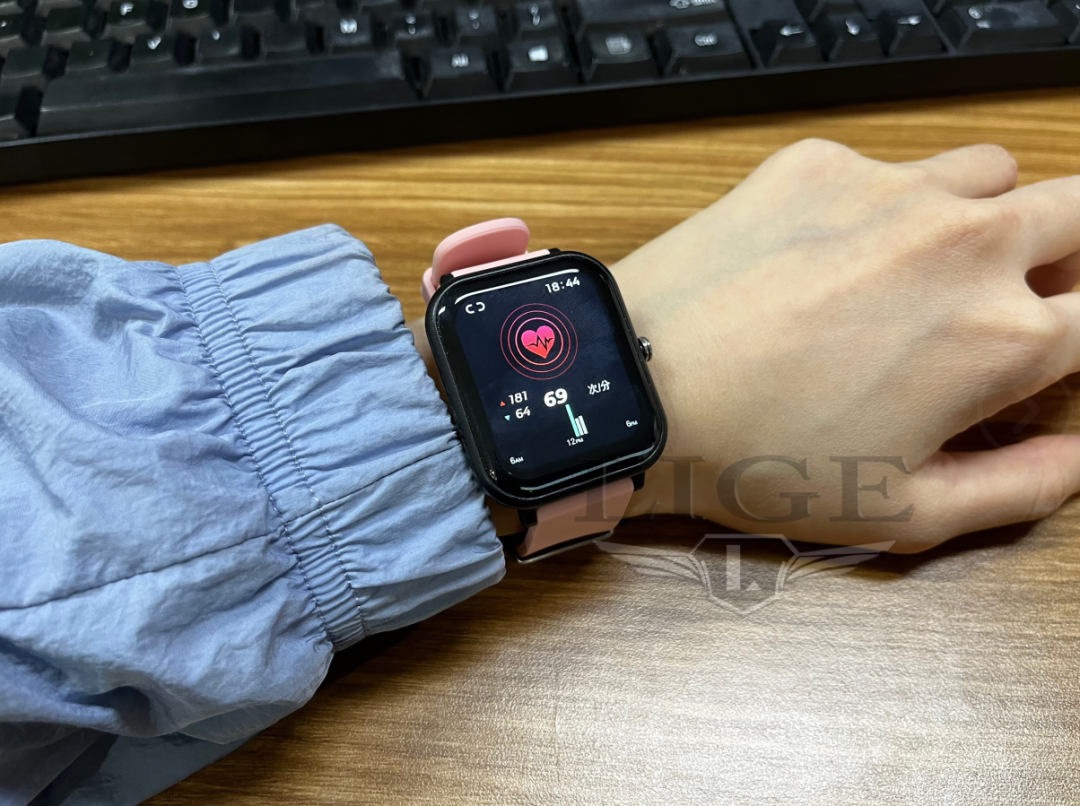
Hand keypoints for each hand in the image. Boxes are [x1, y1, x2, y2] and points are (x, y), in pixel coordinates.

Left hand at [615, 139, 1079, 552]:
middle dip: (1067, 253)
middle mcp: (969, 244)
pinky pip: (885, 166)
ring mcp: (894, 190)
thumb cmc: (763, 464)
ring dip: (984, 214)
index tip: (1044, 352)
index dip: (1076, 340)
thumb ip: (1020, 489)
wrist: (639, 388)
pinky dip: (878, 204)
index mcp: (1003, 337)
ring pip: (992, 173)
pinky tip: (817, 256)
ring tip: (920, 269)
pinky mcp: (820, 163)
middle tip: (1014, 293)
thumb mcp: (901, 514)